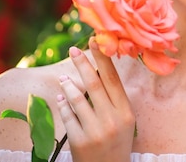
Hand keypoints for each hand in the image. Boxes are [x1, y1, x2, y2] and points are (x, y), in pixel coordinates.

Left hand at [57, 37, 134, 161]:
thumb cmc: (117, 143)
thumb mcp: (124, 121)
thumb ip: (113, 100)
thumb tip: (95, 73)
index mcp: (126, 112)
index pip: (113, 79)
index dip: (103, 59)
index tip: (95, 41)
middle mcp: (112, 120)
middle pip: (94, 84)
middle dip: (82, 64)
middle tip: (73, 50)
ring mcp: (95, 131)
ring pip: (77, 98)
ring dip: (68, 85)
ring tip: (63, 79)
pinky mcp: (79, 142)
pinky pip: (67, 116)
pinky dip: (62, 105)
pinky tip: (60, 99)